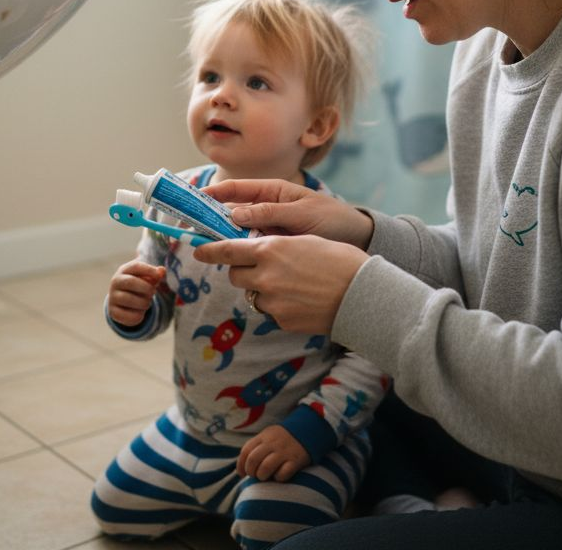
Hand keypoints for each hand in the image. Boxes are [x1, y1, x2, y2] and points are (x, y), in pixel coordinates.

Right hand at [107, 260, 164, 327]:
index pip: (135, 266)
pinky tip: (140, 311)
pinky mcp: (114, 312)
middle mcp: (115, 282)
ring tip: (147, 302)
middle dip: (147, 288)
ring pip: (130, 300)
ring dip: (145, 303)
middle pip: (131, 282)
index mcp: (124, 270)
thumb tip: (162, 271)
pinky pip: (131, 316)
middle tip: (153, 292)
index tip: (159, 276)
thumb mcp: (148, 277)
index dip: (149, 270)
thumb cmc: (139, 285)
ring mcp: (112, 297)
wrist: (123, 301)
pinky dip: (140, 315)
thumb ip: (156, 274)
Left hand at [193, 234, 366, 334]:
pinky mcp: (282, 320)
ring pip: (253, 294)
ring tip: (292, 285)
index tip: (198, 250)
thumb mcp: (305, 241)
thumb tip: (259, 251)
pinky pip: (271, 311)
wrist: (362, 294)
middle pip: (235, 274)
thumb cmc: (340, 260)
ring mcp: (272, 301)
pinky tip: (303, 301)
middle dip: (243, 270)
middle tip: (261, 267)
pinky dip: (281, 305)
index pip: (227, 250)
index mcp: (270, 249)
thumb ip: (277, 246)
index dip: (210, 250)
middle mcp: (265, 275)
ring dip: (263, 289)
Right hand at [204, 178, 374, 249]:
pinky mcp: (275, 248)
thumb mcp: (302, 214)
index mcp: (273, 192)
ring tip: (209, 250)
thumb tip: (234, 215)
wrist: (358, 240)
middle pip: (231, 214)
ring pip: (239, 234)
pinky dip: (243, 254)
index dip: (212, 193)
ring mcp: (269, 229)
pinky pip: (253, 249)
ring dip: (227, 241)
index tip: (192, 199)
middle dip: (212, 221)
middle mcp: (267, 209)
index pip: (236, 189)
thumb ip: (270, 213)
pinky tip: (235, 263)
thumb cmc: (333, 219)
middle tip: (193, 231)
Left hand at [237, 424, 309, 481]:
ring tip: (265, 476)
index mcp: (263, 436)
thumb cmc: (282, 439)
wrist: (308, 429)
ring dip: (262, 476)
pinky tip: (279, 475)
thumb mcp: (268, 436)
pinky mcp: (295, 461)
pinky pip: (282, 474)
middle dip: (251, 471)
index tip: (242, 473)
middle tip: (255, 475)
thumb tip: (241, 468)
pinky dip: (278, 478)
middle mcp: (272, 444)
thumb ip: (255, 448)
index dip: (241, 465)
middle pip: (253, 460)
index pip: (246, 451)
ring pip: (265, 468)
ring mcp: (284, 452)